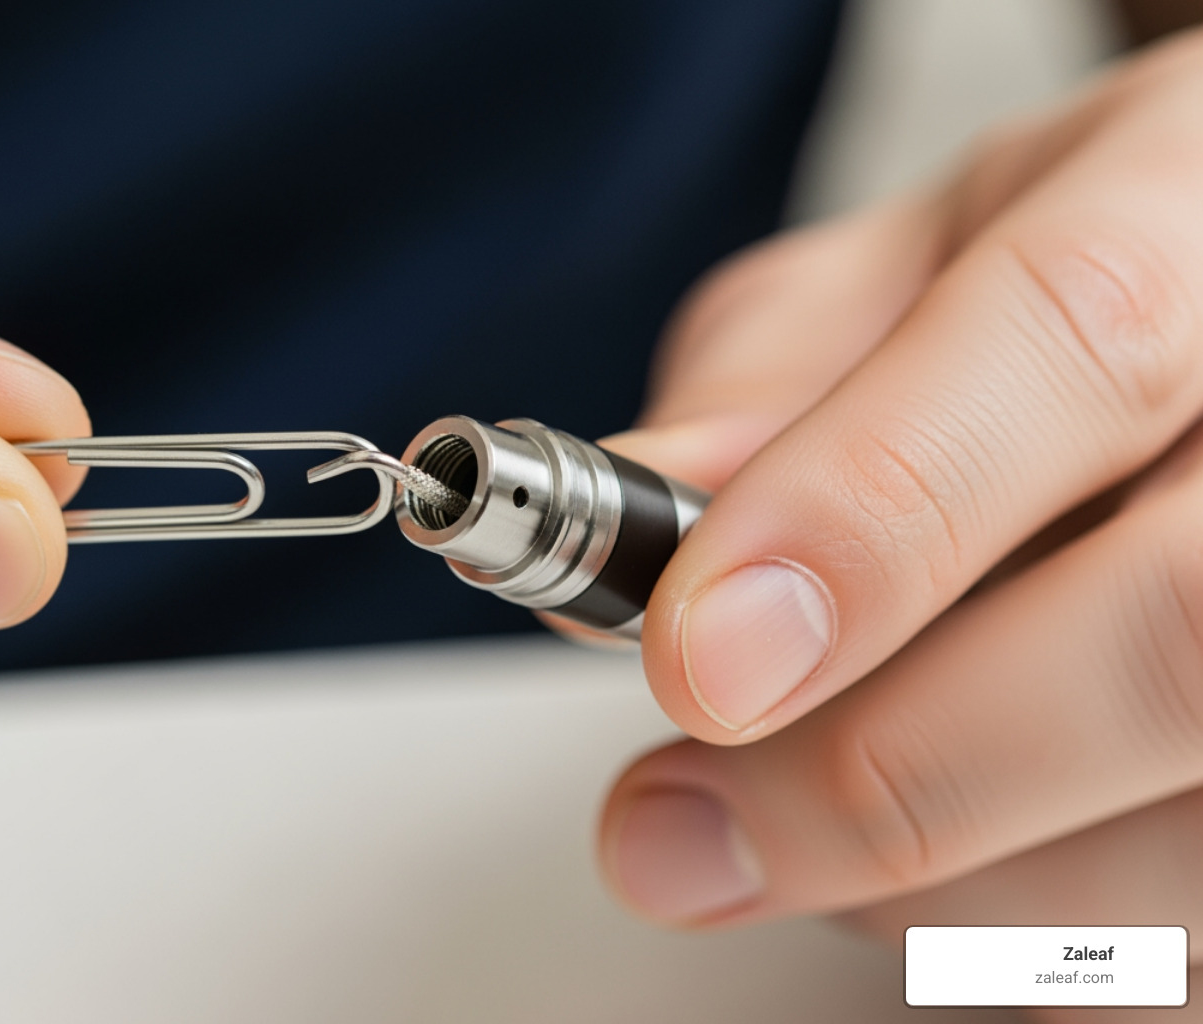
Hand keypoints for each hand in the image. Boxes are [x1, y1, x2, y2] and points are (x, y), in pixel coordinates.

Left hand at [597, 28, 1202, 1013]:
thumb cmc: (1068, 288)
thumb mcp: (908, 267)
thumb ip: (774, 374)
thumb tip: (647, 508)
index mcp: (1198, 200)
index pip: (1083, 334)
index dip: (873, 510)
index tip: (697, 652)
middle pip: (1176, 628)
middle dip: (885, 766)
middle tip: (678, 828)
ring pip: (1187, 841)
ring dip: (943, 881)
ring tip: (804, 813)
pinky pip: (1180, 932)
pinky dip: (1019, 925)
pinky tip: (957, 835)